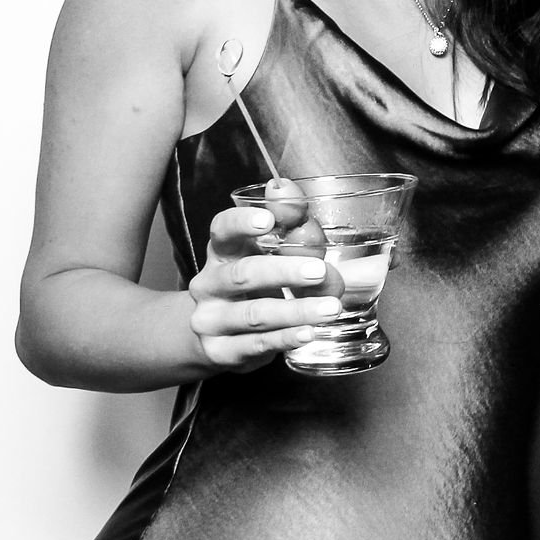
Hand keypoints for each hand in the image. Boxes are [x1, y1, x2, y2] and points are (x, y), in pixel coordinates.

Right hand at [186, 201, 343, 371]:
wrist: (219, 335)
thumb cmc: (256, 282)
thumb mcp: (271, 249)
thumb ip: (286, 219)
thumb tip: (284, 188)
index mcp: (221, 251)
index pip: (222, 230)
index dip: (242, 222)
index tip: (268, 220)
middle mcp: (210, 284)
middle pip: (243, 273)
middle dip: (283, 271)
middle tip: (319, 270)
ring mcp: (212, 320)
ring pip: (254, 313)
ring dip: (296, 310)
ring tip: (330, 307)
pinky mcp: (221, 351)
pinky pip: (256, 345)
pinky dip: (285, 338)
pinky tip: (309, 332)